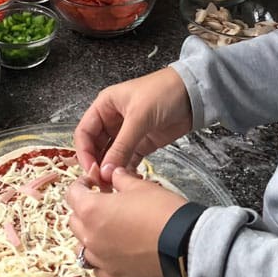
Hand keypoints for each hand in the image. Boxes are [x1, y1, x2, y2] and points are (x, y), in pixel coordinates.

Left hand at [66, 167, 186, 276]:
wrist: (183, 244)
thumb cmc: (161, 211)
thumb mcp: (140, 186)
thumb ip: (120, 178)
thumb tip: (113, 173)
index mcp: (92, 210)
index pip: (72, 194)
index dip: (82, 184)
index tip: (94, 182)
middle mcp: (89, 237)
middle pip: (74, 220)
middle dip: (84, 209)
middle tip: (103, 202)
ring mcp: (100, 259)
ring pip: (82, 245)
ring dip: (90, 234)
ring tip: (108, 228)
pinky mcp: (113, 276)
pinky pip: (97, 266)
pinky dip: (101, 257)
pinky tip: (114, 250)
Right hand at [73, 67, 192, 182]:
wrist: (193, 94)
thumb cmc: (164, 91)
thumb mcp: (139, 117)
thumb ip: (122, 145)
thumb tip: (105, 170)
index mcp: (105, 106)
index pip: (84, 132)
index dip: (84, 152)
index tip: (91, 170)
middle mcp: (113, 120)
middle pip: (96, 147)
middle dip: (97, 164)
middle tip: (100, 182)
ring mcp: (127, 133)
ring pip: (111, 156)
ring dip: (110, 170)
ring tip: (112, 185)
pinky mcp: (142, 143)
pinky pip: (128, 160)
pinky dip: (126, 170)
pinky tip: (127, 180)